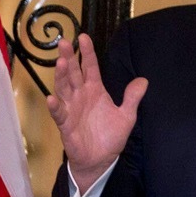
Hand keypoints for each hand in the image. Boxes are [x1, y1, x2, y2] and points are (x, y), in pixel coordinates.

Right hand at [46, 33, 147, 191]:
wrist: (101, 160)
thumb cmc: (110, 136)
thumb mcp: (126, 116)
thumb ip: (132, 97)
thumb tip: (143, 80)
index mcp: (95, 91)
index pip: (90, 67)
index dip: (87, 53)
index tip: (84, 37)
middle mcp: (81, 96)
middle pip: (73, 73)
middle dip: (69, 58)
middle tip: (65, 43)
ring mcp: (72, 109)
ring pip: (64, 88)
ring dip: (61, 76)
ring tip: (60, 63)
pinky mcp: (66, 125)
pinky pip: (59, 114)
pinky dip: (55, 106)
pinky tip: (51, 98)